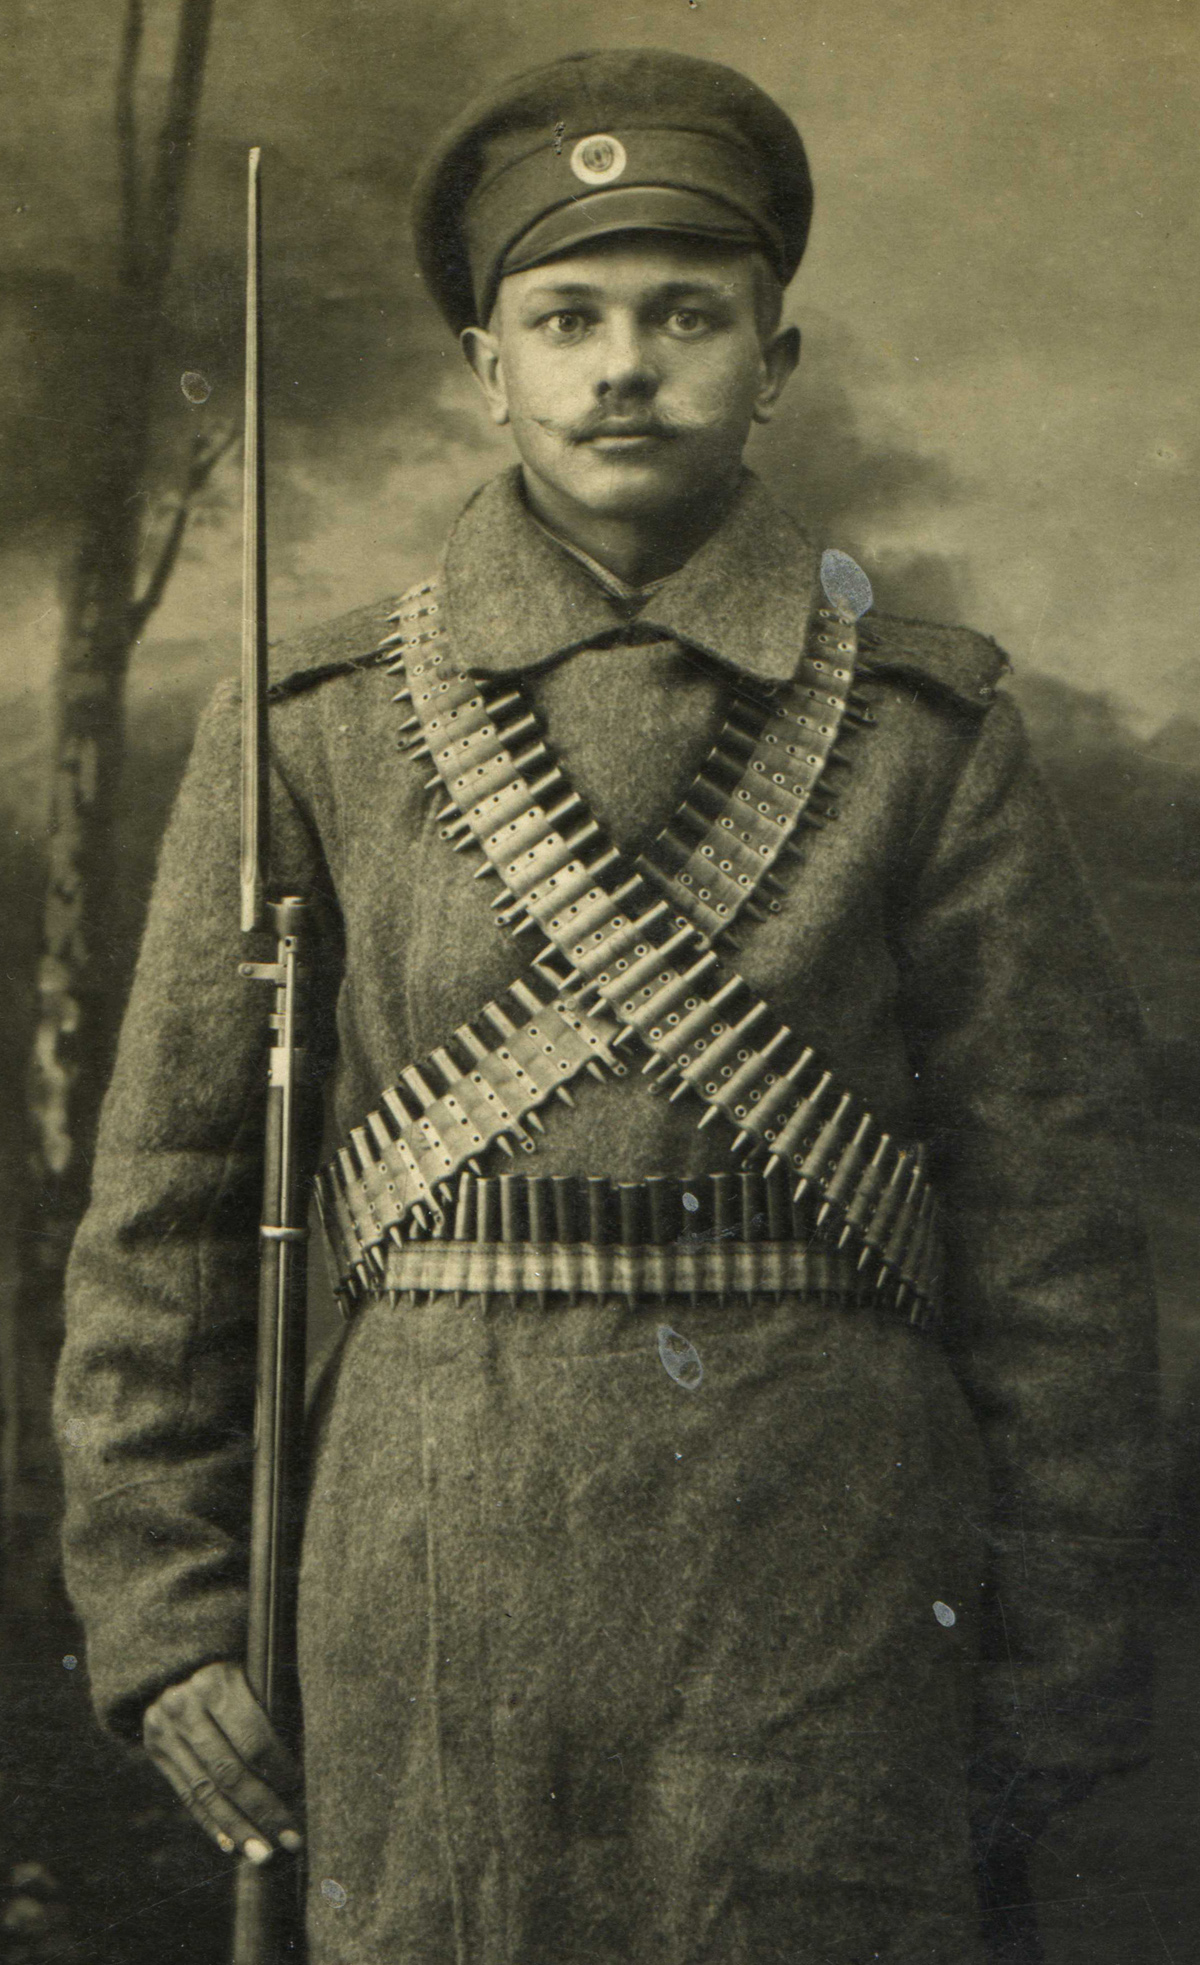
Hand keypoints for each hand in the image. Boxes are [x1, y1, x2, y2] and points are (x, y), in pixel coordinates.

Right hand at [143, 1660, 302, 1863]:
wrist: (173, 1657)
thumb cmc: (235, 1665)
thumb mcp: (253, 1671)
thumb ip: (272, 1707)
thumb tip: (305, 1764)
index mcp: (217, 1682)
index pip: (252, 1738)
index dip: (278, 1769)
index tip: (301, 1790)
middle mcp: (185, 1707)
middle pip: (229, 1772)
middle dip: (262, 1810)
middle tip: (291, 1839)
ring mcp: (165, 1731)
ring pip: (207, 1791)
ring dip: (238, 1829)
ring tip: (263, 1855)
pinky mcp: (155, 1749)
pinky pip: (186, 1795)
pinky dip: (211, 1823)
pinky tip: (232, 1846)